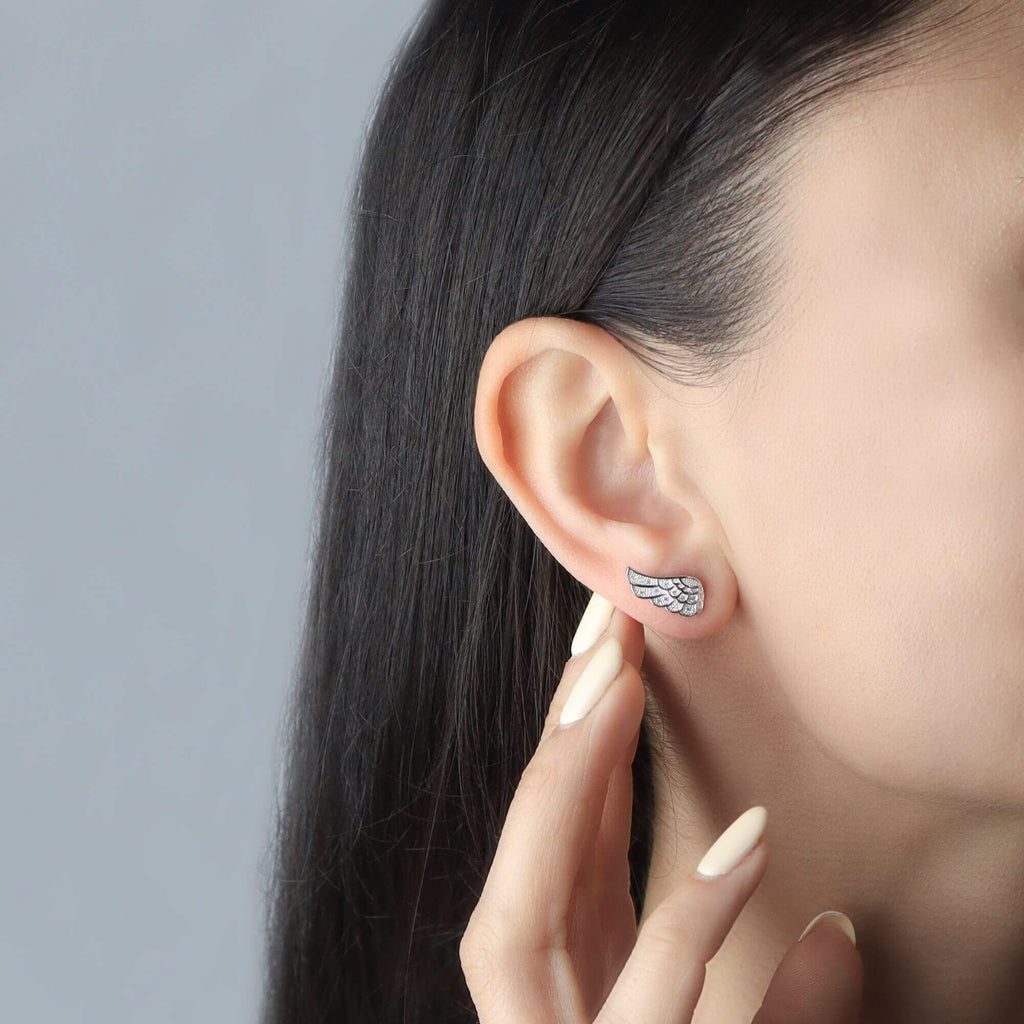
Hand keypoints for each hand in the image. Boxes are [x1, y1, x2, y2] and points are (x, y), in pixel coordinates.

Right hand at [458, 603, 863, 1021]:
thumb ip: (784, 1005)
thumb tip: (840, 933)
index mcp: (569, 965)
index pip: (567, 828)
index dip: (589, 732)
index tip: (621, 643)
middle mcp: (544, 987)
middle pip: (537, 842)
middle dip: (565, 727)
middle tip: (610, 618)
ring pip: (529, 913)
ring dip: (572, 788)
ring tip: (621, 683)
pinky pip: (649, 1002)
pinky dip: (693, 919)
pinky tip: (749, 842)